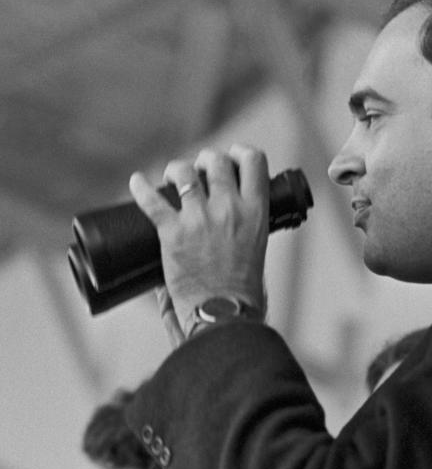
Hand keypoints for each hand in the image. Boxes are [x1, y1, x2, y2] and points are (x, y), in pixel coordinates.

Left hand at [129, 144, 268, 341]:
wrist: (224, 315)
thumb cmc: (243, 292)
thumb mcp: (258, 250)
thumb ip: (248, 228)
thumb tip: (236, 221)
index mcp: (256, 212)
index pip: (254, 161)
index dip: (240, 153)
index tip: (233, 158)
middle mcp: (230, 209)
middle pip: (215, 160)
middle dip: (205, 160)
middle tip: (199, 172)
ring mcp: (200, 219)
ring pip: (183, 172)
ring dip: (177, 170)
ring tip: (173, 178)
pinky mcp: (173, 233)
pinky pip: (151, 200)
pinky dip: (140, 188)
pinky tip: (136, 182)